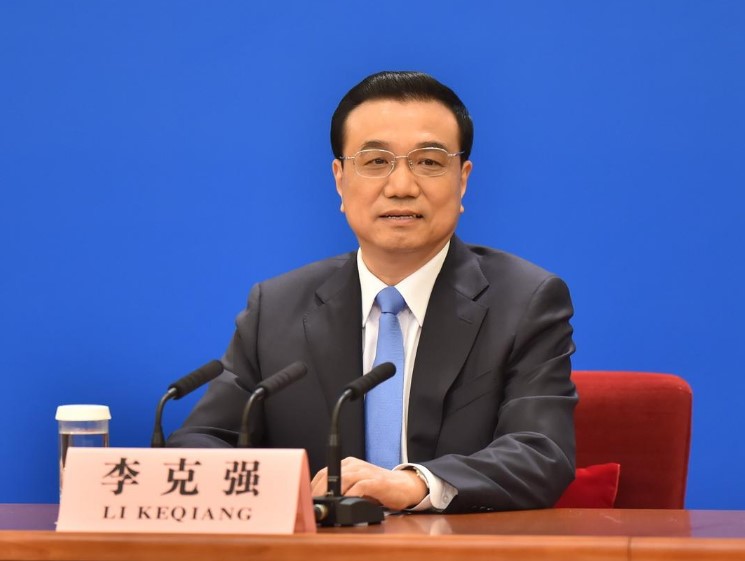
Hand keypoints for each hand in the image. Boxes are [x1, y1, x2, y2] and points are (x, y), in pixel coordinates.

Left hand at [311, 457, 427, 511]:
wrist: (404, 486)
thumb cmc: (378, 489)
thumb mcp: (356, 486)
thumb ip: (342, 491)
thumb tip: (322, 504)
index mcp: (348, 465)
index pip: (324, 473)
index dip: (313, 487)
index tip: (307, 500)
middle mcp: (355, 465)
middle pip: (330, 475)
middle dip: (318, 492)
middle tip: (312, 506)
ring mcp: (366, 472)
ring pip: (343, 479)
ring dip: (331, 494)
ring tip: (325, 506)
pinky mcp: (376, 482)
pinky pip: (359, 487)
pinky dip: (350, 496)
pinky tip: (344, 504)